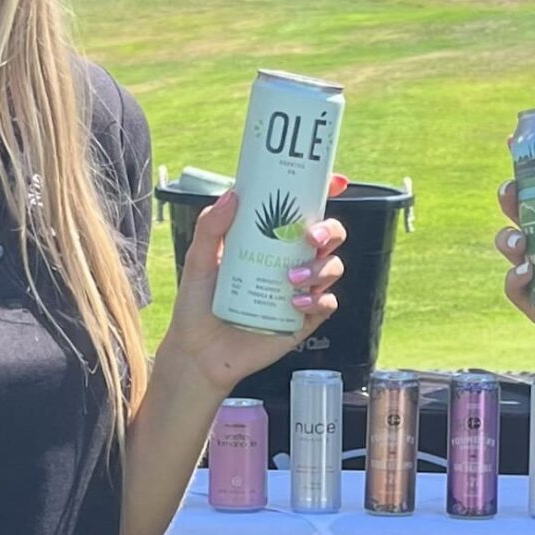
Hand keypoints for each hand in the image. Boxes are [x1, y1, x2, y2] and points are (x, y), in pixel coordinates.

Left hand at [157, 190, 347, 393]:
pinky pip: (328, 304)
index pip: (302, 210)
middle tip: (311, 238)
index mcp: (269, 239)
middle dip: (329, 230)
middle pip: (329, 236)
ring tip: (292, 279)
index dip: (324, 192)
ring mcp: (300, 290)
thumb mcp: (199, 260)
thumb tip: (233, 195)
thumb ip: (211, 227)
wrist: (199, 353)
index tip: (336, 182)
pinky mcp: (304, 319)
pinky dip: (318, 300)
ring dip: (321, 269)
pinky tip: (296, 304)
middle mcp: (289, 261)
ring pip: (333, 267)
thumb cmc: (198, 303)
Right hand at [495, 171, 534, 386]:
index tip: (516, 145)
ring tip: (523, 240)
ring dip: (508, 236)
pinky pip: (515, 287)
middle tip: (513, 190)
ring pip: (512, 245)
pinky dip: (515, 276)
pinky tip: (528, 272)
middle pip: (523, 212)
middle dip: (510, 196)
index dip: (533, 168)